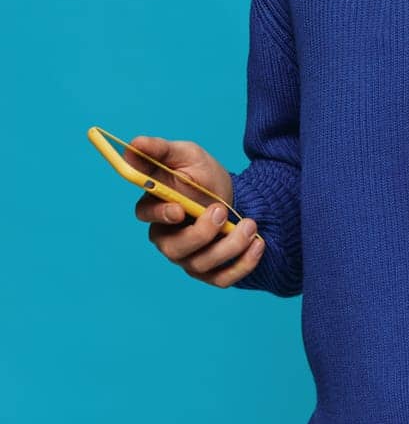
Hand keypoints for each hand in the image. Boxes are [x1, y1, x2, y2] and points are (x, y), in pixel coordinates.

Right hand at [129, 136, 262, 287]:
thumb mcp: (186, 154)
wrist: (231, 193)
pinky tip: (258, 244)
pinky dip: (242, 265)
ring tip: (251, 224)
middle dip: (201, 234)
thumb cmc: (201, 174)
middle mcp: (168, 237)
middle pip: (174, 249)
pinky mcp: (210, 271)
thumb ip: (160, 150)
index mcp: (156, 208)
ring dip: (229, 247)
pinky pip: (222, 279)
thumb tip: (133, 144)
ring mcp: (188, 257)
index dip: (160, 215)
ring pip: (200, 265)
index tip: (179, 209)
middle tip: (221, 211)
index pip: (146, 217)